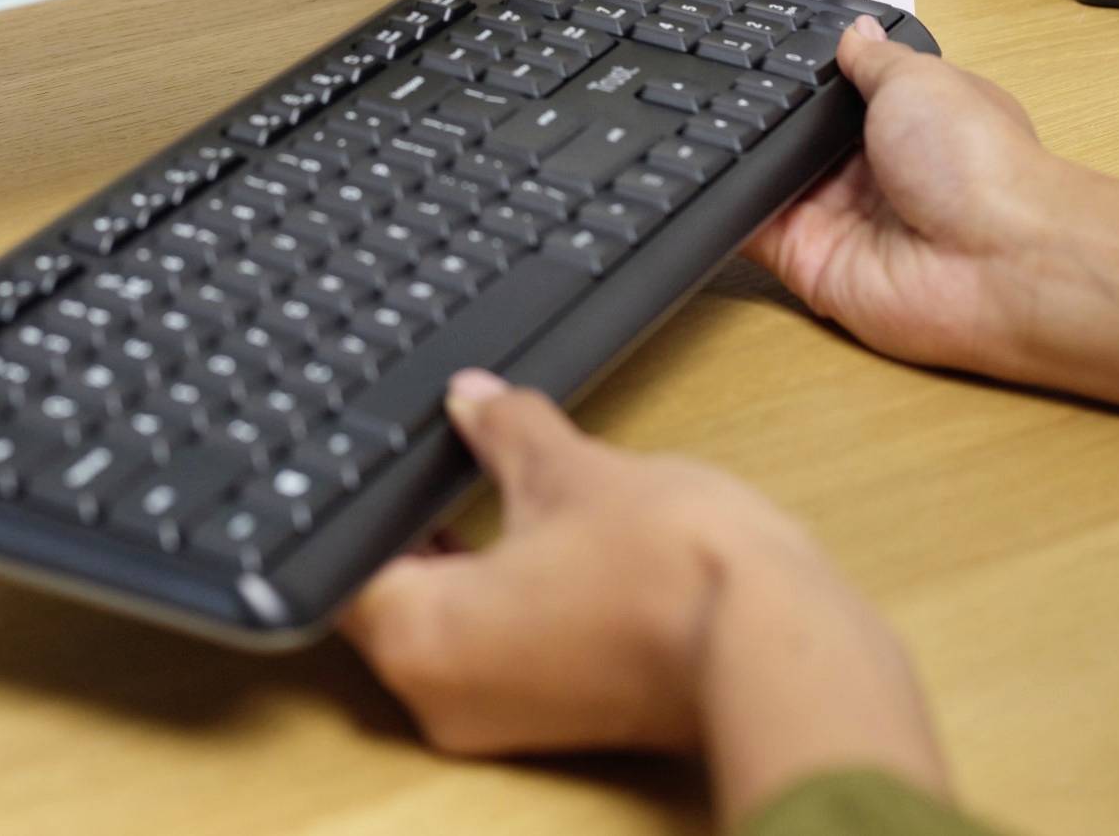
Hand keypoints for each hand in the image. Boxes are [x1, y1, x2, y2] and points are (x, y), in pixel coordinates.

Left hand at [340, 371, 947, 819]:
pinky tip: (529, 528)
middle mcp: (446, 699)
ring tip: (480, 476)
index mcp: (422, 643)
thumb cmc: (671, 569)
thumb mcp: (566, 466)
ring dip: (457, 555)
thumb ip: (502, 427)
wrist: (777, 640)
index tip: (367, 448)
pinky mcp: (558, 717)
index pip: (341, 565)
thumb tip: (471, 398)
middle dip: (407, 521)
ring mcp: (503, 720)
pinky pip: (496, 647)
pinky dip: (500, 590)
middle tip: (422, 446)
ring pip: (443, 625)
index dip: (357, 495)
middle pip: (386, 598)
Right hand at [741, 18, 1068, 379]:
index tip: (761, 49)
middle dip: (766, 114)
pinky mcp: (807, 261)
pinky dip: (730, 205)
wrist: (994, 260)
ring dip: (746, 155)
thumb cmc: (981, 165)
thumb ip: (872, 58)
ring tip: (716, 121)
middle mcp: (871, 172)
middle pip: (794, 135)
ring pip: (766, 177)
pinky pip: (752, 227)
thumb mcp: (920, 77)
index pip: (836, 95)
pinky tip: (713, 173)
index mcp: (904, 123)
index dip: (803, 76)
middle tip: (728, 81)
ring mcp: (838, 217)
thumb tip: (854, 31)